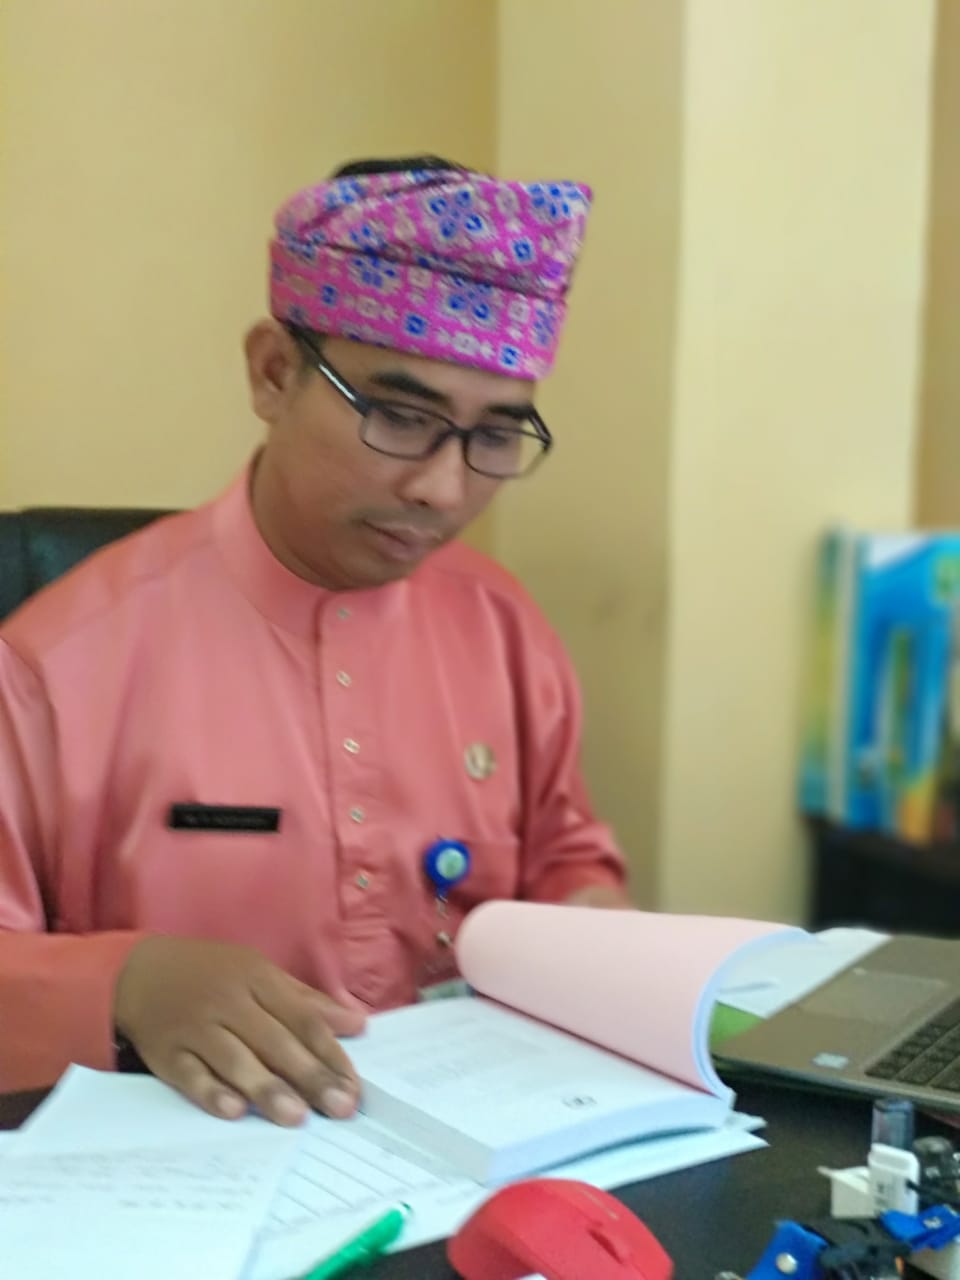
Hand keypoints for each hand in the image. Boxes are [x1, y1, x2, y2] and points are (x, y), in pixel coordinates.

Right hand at [114, 937, 365, 1125]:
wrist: (138, 972)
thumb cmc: (211, 975)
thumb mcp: (259, 974)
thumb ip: (306, 1001)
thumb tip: (357, 1023)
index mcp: (258, 979)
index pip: (302, 1019)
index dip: (330, 1053)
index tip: (354, 1086)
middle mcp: (229, 1002)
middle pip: (275, 1041)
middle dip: (310, 1076)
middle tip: (340, 1108)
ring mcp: (196, 1028)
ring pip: (235, 1059)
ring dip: (267, 1088)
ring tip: (296, 1117)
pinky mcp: (166, 1053)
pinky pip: (190, 1075)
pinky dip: (211, 1092)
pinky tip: (234, 1111)